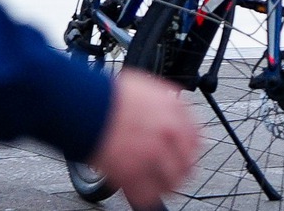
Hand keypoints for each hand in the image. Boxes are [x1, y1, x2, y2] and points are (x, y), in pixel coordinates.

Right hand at [90, 70, 199, 209]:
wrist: (88, 106)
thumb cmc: (110, 96)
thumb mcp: (147, 87)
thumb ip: (164, 102)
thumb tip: (170, 108)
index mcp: (174, 112)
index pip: (195, 138)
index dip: (190, 150)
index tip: (186, 155)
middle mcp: (168, 133)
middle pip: (187, 163)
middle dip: (181, 171)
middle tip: (175, 176)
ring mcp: (152, 154)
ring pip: (171, 182)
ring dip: (166, 186)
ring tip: (159, 188)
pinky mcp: (132, 173)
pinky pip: (148, 194)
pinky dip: (146, 196)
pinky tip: (142, 193)